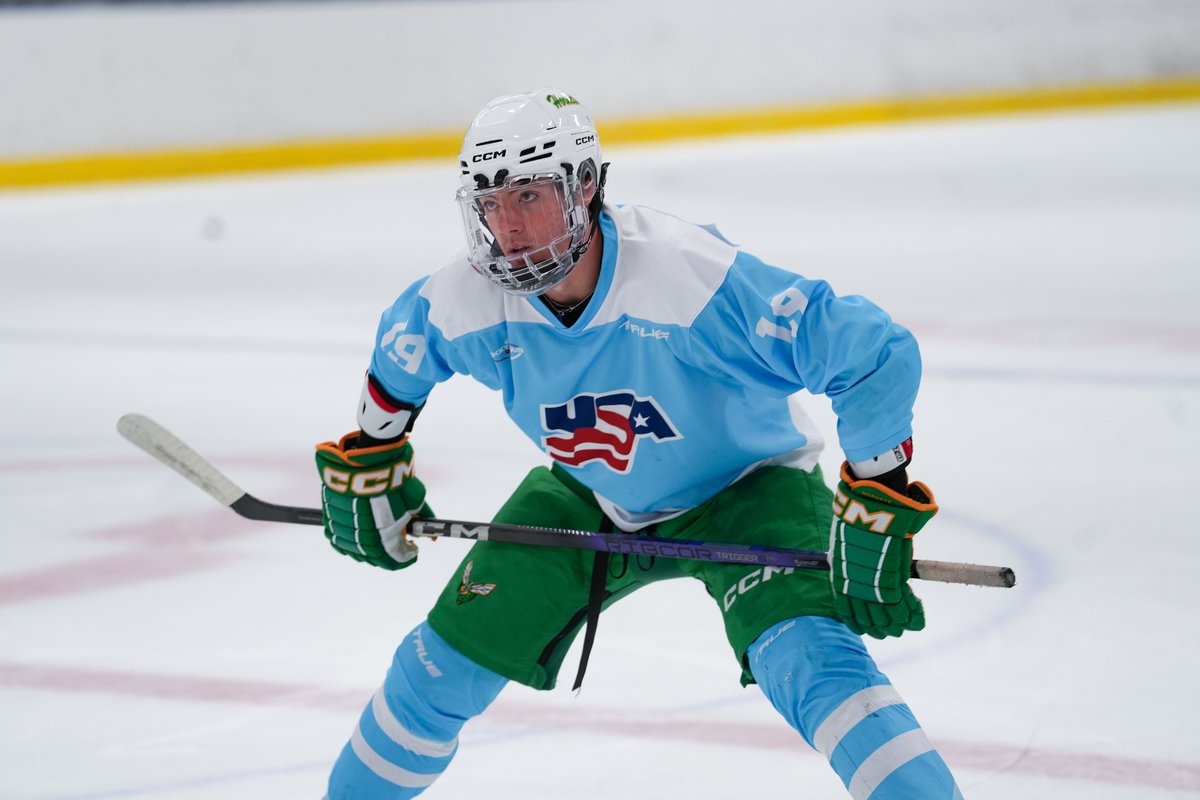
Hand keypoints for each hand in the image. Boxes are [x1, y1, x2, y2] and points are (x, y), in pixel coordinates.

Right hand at [314, 432, 432, 569]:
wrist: (366, 457)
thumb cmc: (394, 477)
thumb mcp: (415, 499)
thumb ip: (421, 519)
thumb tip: (432, 535)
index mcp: (386, 536)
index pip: (397, 558)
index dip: (407, 557)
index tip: (413, 552)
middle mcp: (363, 537)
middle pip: (375, 558)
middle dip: (388, 556)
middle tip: (398, 549)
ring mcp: (344, 527)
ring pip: (354, 550)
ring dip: (367, 551)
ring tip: (379, 544)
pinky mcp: (330, 516)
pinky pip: (337, 538)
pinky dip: (348, 541)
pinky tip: (357, 538)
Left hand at [829, 462, 936, 637]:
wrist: (870, 509)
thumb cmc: (858, 522)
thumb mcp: (845, 548)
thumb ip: (853, 567)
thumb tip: (863, 575)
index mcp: (841, 581)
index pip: (849, 615)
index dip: (861, 626)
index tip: (870, 630)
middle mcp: (856, 588)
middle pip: (870, 622)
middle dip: (883, 629)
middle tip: (895, 630)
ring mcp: (874, 586)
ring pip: (888, 618)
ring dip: (900, 625)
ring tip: (908, 624)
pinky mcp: (893, 580)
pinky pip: (904, 606)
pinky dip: (913, 614)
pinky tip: (918, 616)